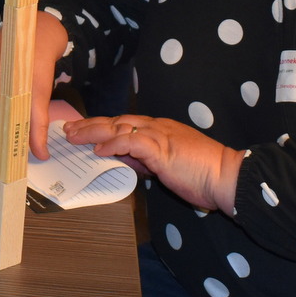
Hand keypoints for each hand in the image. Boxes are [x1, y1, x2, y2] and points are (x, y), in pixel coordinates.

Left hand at [63, 115, 244, 213]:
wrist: (227, 176)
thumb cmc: (202, 174)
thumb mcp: (167, 166)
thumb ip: (146, 161)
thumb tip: (124, 160)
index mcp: (159, 130)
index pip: (124, 123)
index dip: (101, 126)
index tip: (82, 130)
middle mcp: (157, 128)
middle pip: (117, 121)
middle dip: (90, 124)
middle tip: (69, 129)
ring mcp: (159, 136)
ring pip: (120, 127)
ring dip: (94, 131)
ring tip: (75, 136)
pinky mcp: (162, 149)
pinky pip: (132, 141)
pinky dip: (114, 144)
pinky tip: (99, 149)